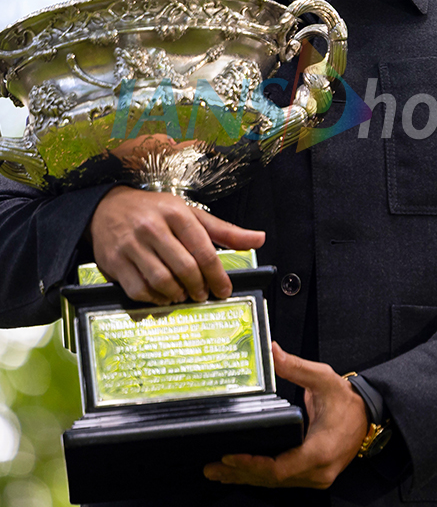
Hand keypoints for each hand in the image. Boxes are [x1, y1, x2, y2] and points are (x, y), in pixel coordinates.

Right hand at [88, 185, 264, 304]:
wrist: (107, 207)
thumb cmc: (154, 211)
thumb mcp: (190, 214)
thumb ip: (224, 230)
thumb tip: (259, 239)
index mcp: (176, 213)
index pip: (204, 251)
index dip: (217, 276)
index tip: (224, 290)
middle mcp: (152, 227)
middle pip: (185, 269)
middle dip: (199, 288)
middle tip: (203, 294)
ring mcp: (131, 245)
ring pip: (162, 282)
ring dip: (177, 295)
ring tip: (183, 294)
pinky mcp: (114, 262)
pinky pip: (139, 290)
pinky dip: (155, 299)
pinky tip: (163, 296)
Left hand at [203, 342, 368, 487]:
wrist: (369, 414)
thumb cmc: (348, 400)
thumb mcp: (324, 379)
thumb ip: (295, 367)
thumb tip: (272, 352)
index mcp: (320, 451)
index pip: (280, 468)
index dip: (253, 465)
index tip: (230, 457)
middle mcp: (318, 471)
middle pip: (273, 479)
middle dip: (241, 473)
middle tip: (212, 468)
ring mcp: (316, 476)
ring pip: (276, 483)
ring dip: (247, 477)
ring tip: (218, 473)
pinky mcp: (313, 475)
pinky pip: (283, 480)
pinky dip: (261, 476)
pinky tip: (242, 473)